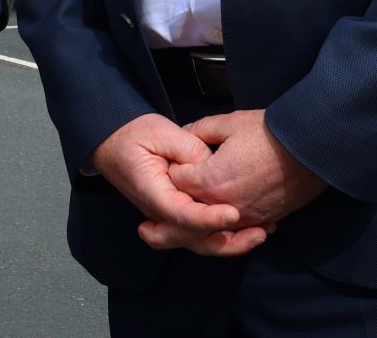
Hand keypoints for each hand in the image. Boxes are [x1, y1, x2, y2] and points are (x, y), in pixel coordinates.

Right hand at [90, 113, 266, 257]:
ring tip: (262, 233)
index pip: (181, 215)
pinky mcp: (178, 215)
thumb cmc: (136, 135)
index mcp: (153, 193)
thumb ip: (188, 151)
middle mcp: (160, 213)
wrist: (115, 142)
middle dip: (228, 241)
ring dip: (231, 243)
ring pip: (199, 242)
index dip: (208, 218)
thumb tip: (212, 167)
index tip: (233, 214)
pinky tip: (250, 228)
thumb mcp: (162, 133)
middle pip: (193, 239)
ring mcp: (168, 217)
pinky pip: (200, 233)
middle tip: (259, 232)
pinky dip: (224, 235)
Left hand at [167, 110, 324, 232]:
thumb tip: (183, 135)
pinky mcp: (261, 220)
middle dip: (185, 192)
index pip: (175, 180)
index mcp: (208, 181)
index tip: (178, 157)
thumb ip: (200, 130)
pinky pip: (236, 226)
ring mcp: (243, 218)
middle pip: (189, 206)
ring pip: (212, 221)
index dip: (175, 166)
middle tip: (189, 175)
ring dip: (206, 208)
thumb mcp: (230, 123)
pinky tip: (232, 202)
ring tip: (210, 191)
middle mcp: (222, 207)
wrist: (311, 148)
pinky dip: (230, 217)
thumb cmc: (270, 132)